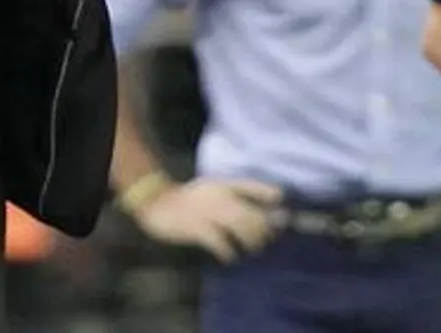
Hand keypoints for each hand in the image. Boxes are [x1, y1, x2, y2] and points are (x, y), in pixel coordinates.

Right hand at [129, 177, 281, 262]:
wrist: (158, 202)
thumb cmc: (190, 199)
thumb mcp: (214, 189)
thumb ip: (238, 195)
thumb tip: (268, 203)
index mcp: (223, 185)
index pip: (252, 186)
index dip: (269, 196)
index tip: (282, 209)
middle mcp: (220, 196)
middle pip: (252, 214)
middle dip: (263, 229)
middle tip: (265, 240)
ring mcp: (209, 212)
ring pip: (241, 228)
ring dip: (251, 242)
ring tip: (250, 248)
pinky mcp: (198, 229)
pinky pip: (221, 243)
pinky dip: (228, 252)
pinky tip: (229, 256)